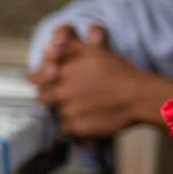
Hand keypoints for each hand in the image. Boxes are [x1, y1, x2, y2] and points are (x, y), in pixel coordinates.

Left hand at [31, 25, 172, 137]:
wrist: (138, 96)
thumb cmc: (118, 72)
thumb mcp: (93, 50)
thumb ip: (67, 45)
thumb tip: (48, 48)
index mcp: (61, 73)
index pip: (34, 78)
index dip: (41, 79)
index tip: (49, 81)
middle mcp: (60, 92)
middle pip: (42, 97)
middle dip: (51, 96)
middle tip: (67, 95)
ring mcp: (68, 111)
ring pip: (56, 112)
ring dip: (65, 109)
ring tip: (84, 105)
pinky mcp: (77, 127)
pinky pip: (67, 128)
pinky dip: (75, 124)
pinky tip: (88, 116)